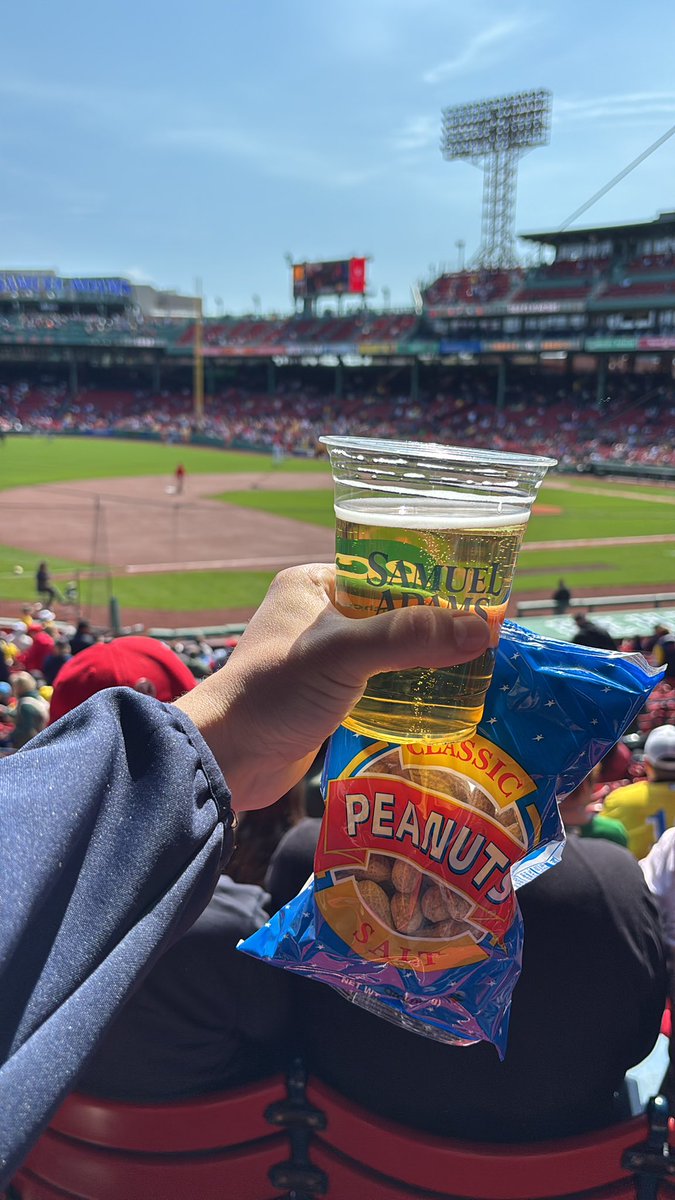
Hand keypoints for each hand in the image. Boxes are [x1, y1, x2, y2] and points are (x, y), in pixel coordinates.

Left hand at [174, 564, 489, 811]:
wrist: (227, 760)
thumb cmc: (273, 694)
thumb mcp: (344, 655)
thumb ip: (409, 638)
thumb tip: (482, 629)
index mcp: (314, 583)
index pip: (389, 569)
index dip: (436, 581)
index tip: (483, 595)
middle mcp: (319, 614)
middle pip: (396, 611)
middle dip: (438, 624)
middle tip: (491, 635)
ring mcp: (325, 658)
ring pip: (391, 649)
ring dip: (427, 659)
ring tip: (479, 665)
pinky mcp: (330, 696)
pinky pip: (382, 682)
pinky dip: (410, 687)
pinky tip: (445, 696)